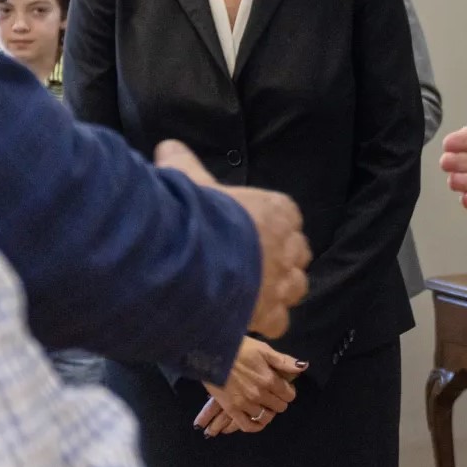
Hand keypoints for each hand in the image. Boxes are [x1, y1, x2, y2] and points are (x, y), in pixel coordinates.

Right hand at [155, 140, 311, 338]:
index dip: (272, 226)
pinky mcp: (271, 312)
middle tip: (256, 263)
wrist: (194, 261)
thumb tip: (168, 145)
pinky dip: (268, 321)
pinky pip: (280, 320)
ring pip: (296, 286)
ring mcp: (282, 281)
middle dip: (283, 258)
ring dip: (281, 289)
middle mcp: (287, 246)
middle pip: (298, 252)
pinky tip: (249, 318)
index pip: (287, 215)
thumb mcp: (191, 184)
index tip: (254, 231)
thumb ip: (184, 165)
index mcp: (276, 211)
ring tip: (257, 292)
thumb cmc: (198, 216)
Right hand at [195, 337, 306, 433]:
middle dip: (279, 401)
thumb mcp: (265, 350)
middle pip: (279, 407)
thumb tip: (304, 367)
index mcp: (269, 379)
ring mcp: (245, 404)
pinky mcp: (232, 410)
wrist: (213, 353)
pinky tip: (256, 419)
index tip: (283, 387)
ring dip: (268, 412)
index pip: (289, 394)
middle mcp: (259, 394)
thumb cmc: (240, 348)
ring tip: (264, 404)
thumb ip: (284, 361)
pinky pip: (247, 426)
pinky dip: (255, 426)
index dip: (288, 391)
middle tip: (273, 394)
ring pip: (265, 417)